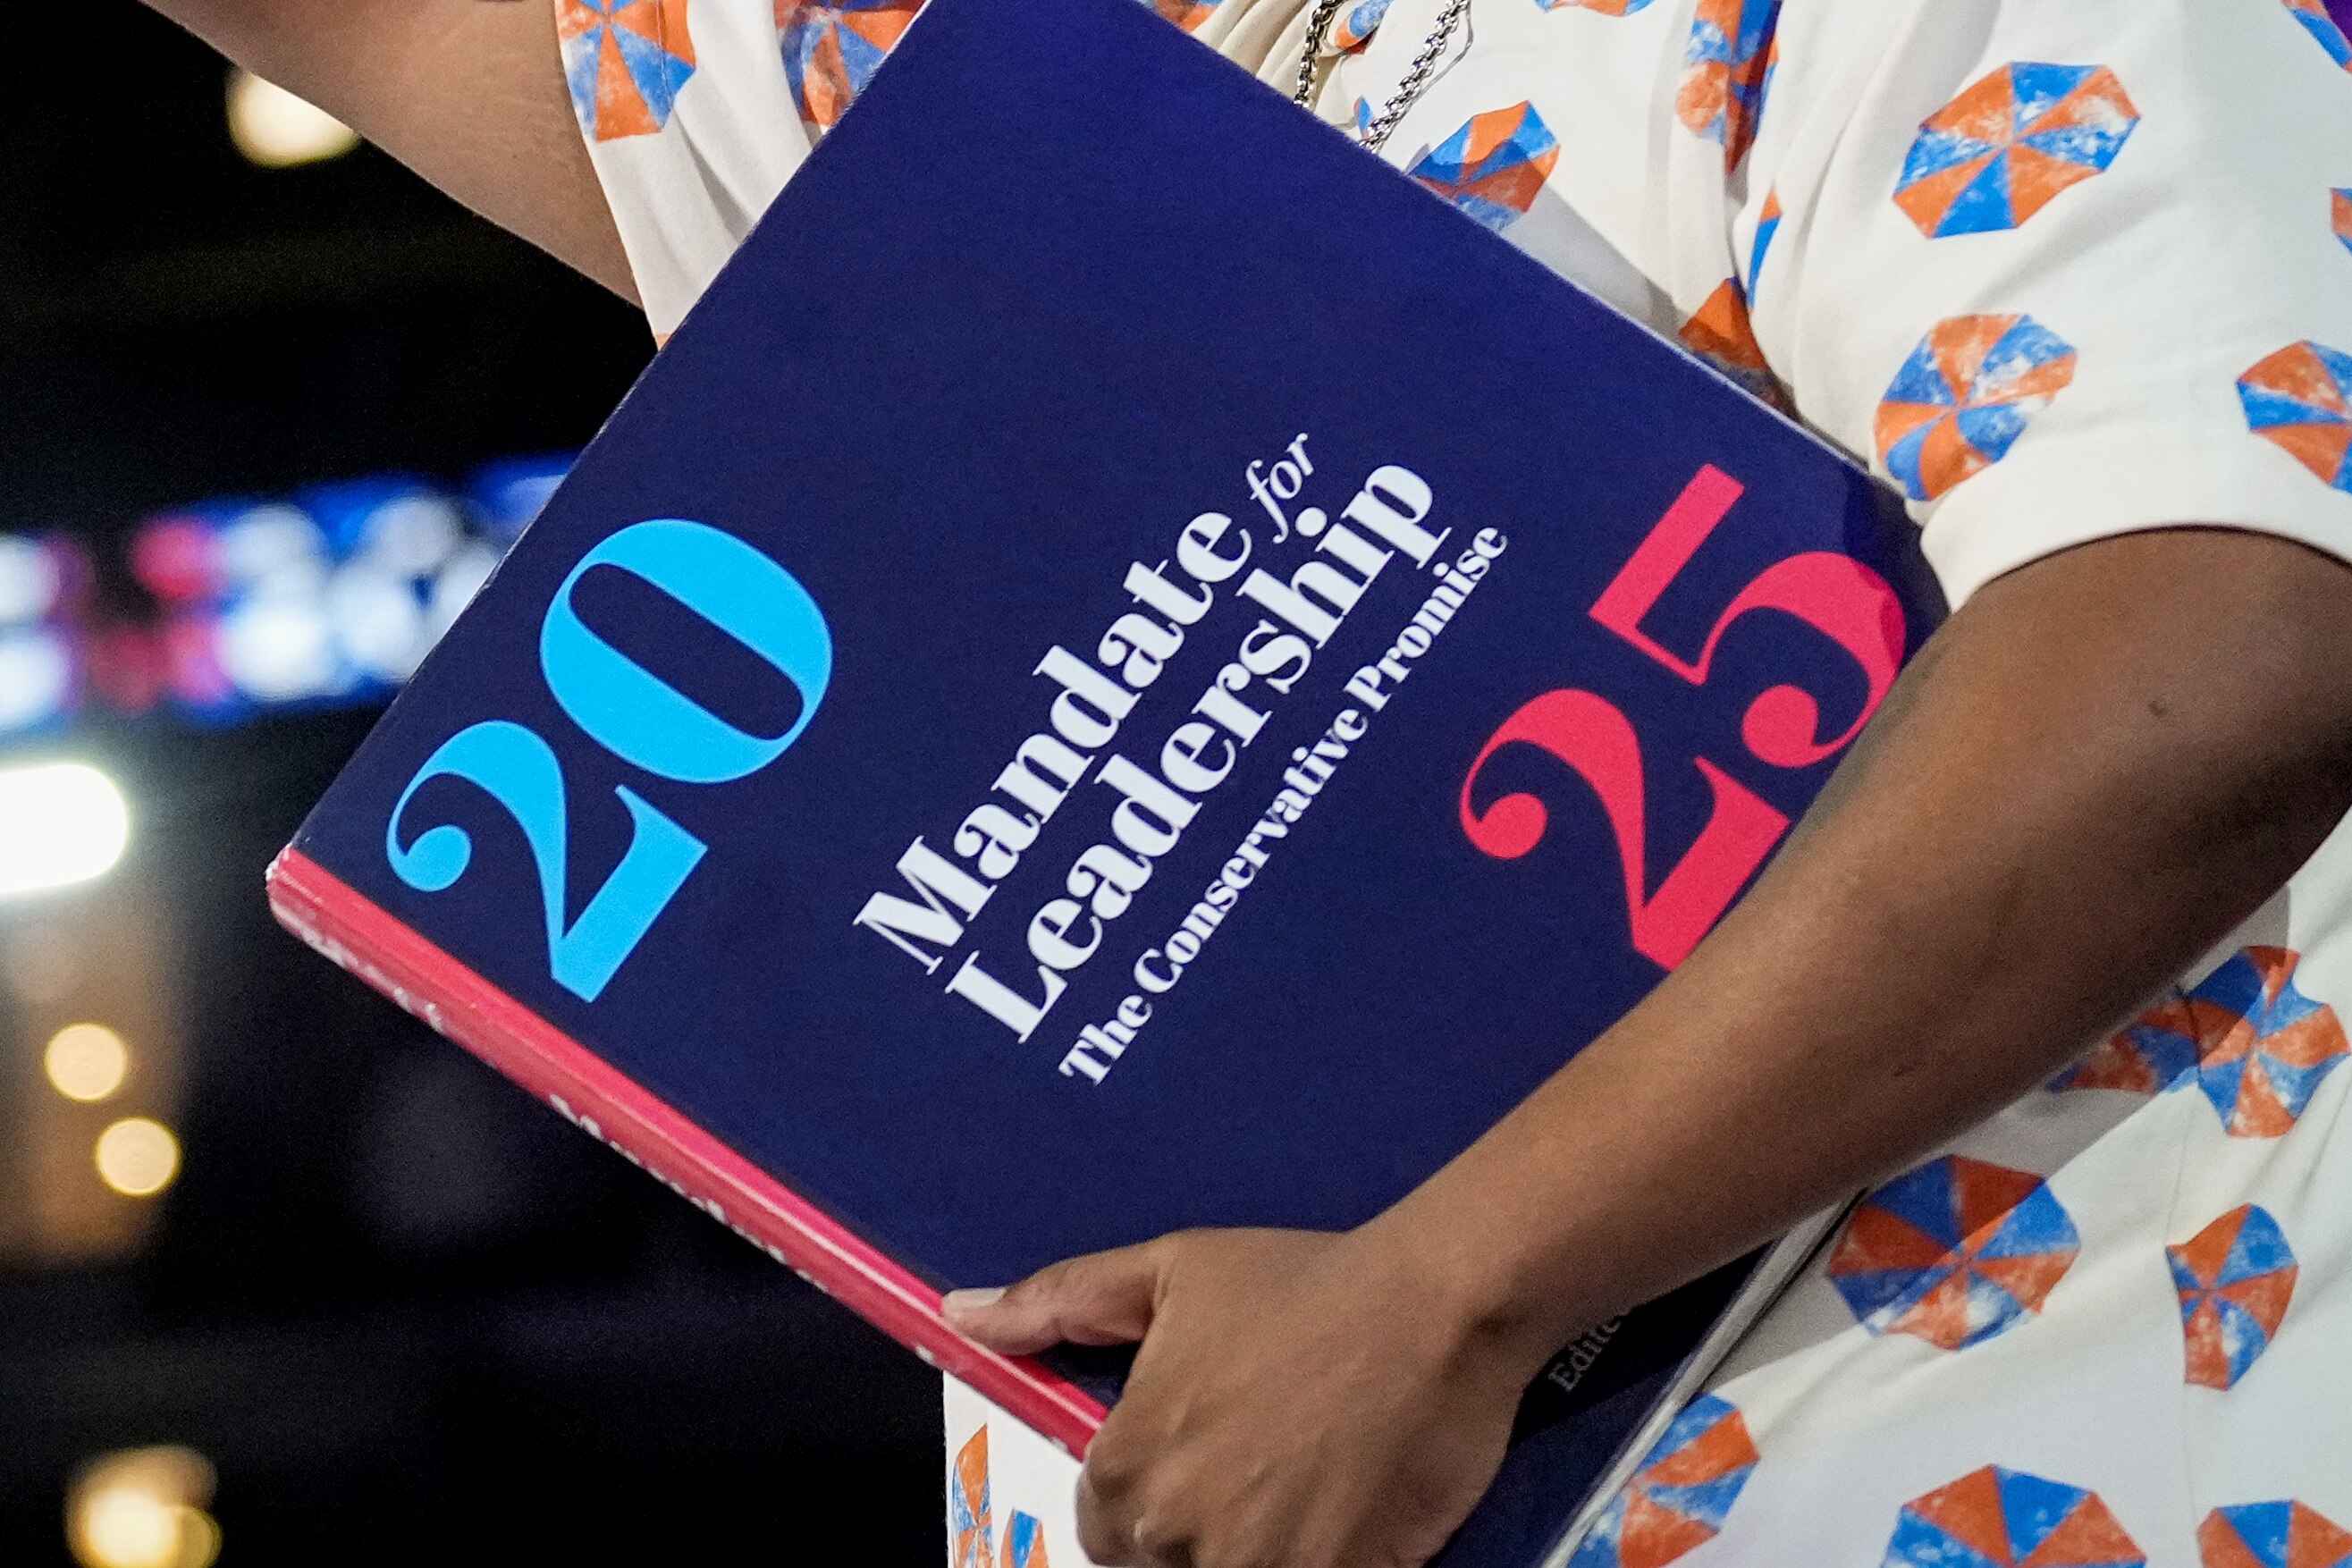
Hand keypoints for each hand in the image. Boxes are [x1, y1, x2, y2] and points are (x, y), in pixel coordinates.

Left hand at [942, 1224, 1537, 1567]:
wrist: (1434, 1305)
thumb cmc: (1301, 1280)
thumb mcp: (1171, 1269)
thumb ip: (1060, 1301)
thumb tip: (956, 1314)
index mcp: (1126, 1465)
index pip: (1102, 1529)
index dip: (1149, 1497)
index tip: (1206, 1460)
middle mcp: (1174, 1532)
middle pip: (1162, 1566)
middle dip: (1204, 1530)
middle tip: (1267, 1468)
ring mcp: (1254, 1566)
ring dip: (1261, 1545)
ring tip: (1309, 1488)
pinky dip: (1319, 1554)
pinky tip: (1345, 1517)